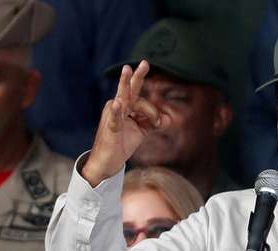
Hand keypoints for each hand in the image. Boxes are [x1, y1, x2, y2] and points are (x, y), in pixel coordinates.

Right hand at [82, 61, 165, 185]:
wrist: (108, 161)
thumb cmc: (122, 143)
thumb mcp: (141, 131)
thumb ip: (153, 122)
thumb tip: (169, 119)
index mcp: (125, 107)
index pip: (141, 99)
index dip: (153, 111)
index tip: (159, 124)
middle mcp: (117, 106)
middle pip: (129, 90)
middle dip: (136, 76)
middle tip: (145, 62)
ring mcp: (112, 115)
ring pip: (126, 100)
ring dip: (134, 94)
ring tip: (127, 69)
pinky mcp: (110, 127)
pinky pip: (114, 117)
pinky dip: (116, 111)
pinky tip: (117, 104)